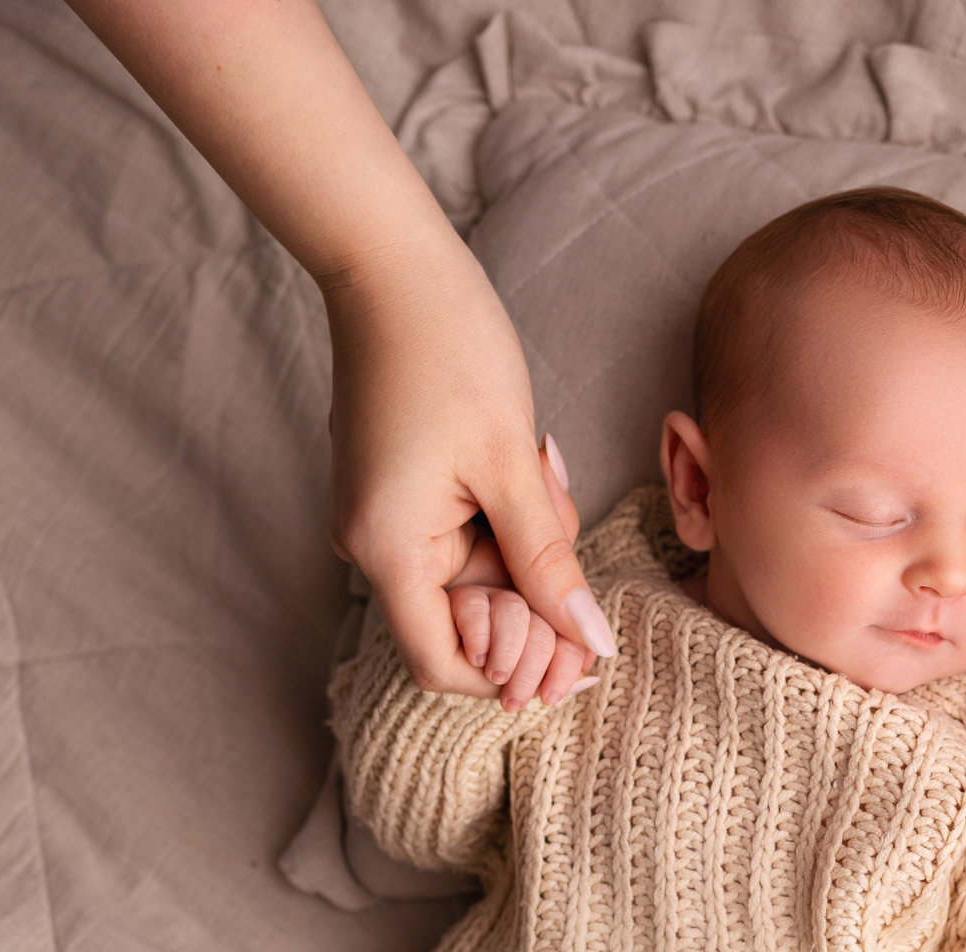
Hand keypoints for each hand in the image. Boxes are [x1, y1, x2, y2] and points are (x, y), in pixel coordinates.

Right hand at [325, 252, 618, 695]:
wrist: (392, 266)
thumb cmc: (448, 348)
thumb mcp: (513, 465)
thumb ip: (550, 562)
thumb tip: (592, 642)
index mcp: (387, 551)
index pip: (446, 665)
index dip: (514, 671)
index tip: (577, 646)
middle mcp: (373, 546)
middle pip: (472, 618)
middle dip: (535, 586)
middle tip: (562, 507)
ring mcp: (385, 519)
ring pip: (480, 574)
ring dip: (530, 539)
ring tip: (542, 460)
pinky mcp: (401, 492)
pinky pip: (468, 534)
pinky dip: (511, 512)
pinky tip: (528, 456)